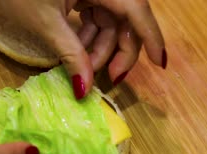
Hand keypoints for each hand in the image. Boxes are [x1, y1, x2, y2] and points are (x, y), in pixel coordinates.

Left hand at [0, 0, 165, 97]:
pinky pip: (96, 19)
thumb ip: (71, 56)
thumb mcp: (47, 25)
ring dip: (100, 49)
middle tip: (110, 79)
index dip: (151, 37)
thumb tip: (86, 90)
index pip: (136, 9)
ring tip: (82, 68)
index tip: (160, 64)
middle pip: (126, 21)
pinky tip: (76, 52)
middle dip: (118, 52)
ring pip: (111, 23)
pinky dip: (89, 38)